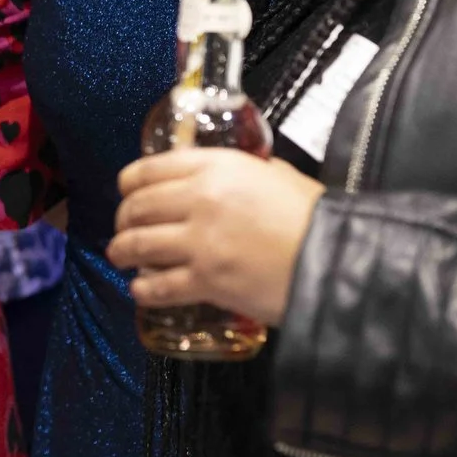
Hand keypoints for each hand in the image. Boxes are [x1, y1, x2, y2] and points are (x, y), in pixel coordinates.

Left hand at [107, 148, 324, 326]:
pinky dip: (143, 289)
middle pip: (137, 207)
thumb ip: (246, 171)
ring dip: (122, 252)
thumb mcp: (277, 174)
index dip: (129, 183)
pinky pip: (157, 286)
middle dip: (123, 219)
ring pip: (137, 244)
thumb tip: (232, 175)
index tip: (127, 192)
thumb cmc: (313, 216)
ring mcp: (198, 241)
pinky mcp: (205, 281)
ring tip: (122, 257)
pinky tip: (141, 289)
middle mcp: (198, 199)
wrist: (335, 258)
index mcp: (215, 166)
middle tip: (124, 228)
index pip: (149, 169)